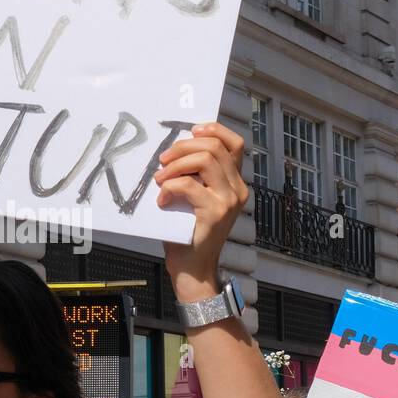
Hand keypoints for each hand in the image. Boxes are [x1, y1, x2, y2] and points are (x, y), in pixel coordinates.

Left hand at [155, 122, 248, 302]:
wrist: (193, 267)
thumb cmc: (187, 230)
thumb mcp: (195, 196)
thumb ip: (195, 174)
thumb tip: (175, 148)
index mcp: (235, 182)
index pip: (235, 143)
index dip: (214, 130)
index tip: (190, 132)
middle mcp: (238, 188)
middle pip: (214, 147)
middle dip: (182, 147)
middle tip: (162, 161)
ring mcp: (229, 200)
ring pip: (205, 159)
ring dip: (175, 165)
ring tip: (160, 179)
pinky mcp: (216, 212)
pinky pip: (190, 185)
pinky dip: (171, 186)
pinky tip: (162, 198)